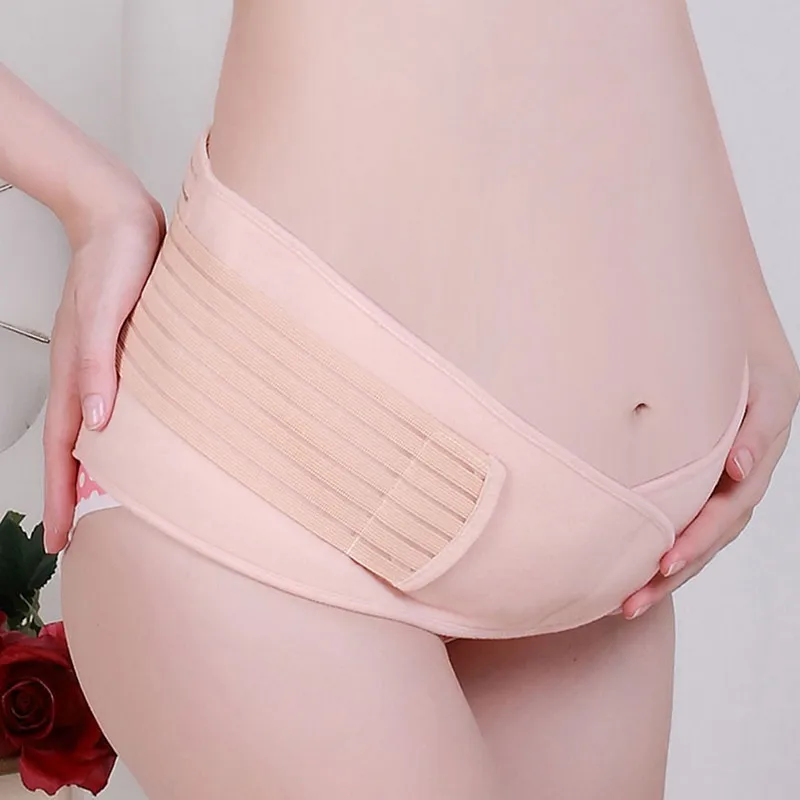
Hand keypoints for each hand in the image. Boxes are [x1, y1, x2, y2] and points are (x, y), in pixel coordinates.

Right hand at [42, 190, 164, 552]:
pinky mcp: (121, 350)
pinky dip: (115, 433)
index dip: (63, 496)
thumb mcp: (108, 311)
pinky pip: (113, 403)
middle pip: (73, 448)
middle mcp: (86, 375)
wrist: (121, 217)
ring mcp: (101, 364)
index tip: (60, 540)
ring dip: (92, 468)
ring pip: (92, 429)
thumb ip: (100, 365)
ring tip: (100, 503)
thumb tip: (97, 423)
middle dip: (73, 495)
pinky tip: (130, 440)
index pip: (64, 450)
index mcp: (77, 373)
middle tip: (74, 537)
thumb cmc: (117, 259)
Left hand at [621, 359, 799, 619]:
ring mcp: (716, 503)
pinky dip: (655, 560)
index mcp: (747, 477)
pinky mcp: (698, 500)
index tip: (664, 564)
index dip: (694, 542)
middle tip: (631, 604)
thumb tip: (739, 467)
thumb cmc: (756, 382)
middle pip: (701, 548)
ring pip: (689, 550)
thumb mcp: (767, 399)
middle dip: (667, 578)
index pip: (720, 519)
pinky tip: (626, 579)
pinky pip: (679, 534)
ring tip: (622, 607)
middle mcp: (732, 498)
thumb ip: (756, 433)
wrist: (753, 372)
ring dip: (658, 581)